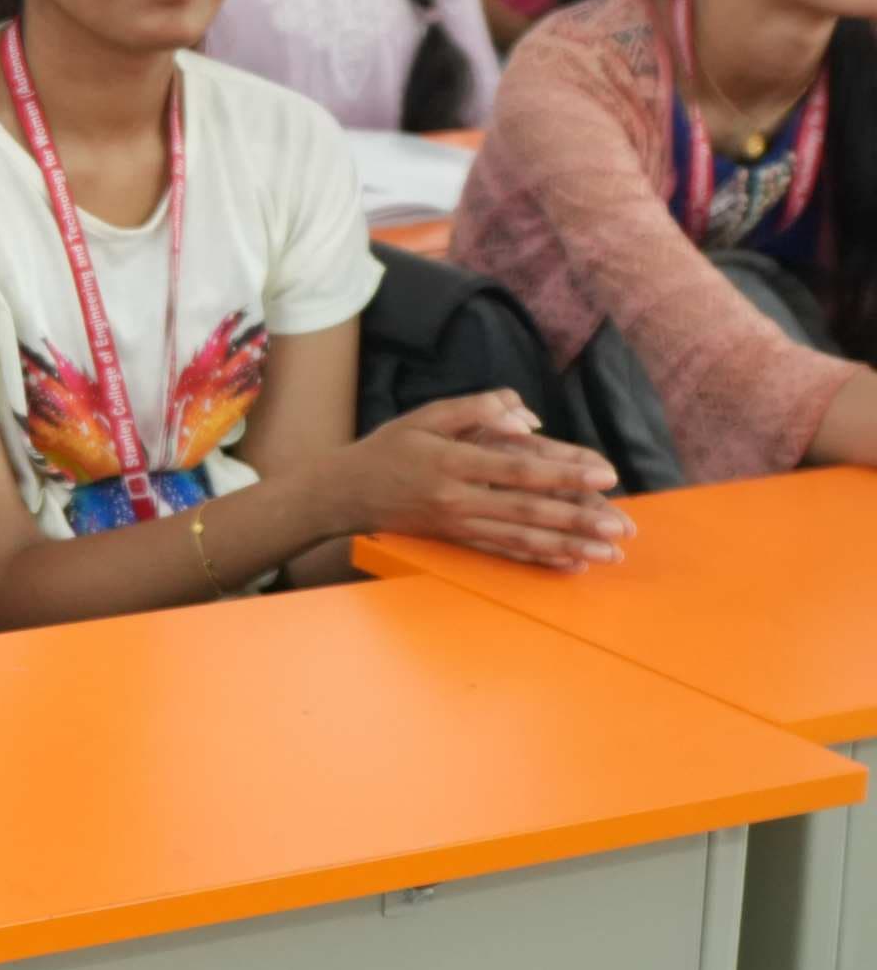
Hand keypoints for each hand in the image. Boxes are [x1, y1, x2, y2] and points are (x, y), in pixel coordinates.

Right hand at [328, 390, 631, 571]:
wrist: (347, 493)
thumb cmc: (390, 447)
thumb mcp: (425, 415)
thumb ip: (475, 407)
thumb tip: (526, 414)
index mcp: (451, 461)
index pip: (517, 468)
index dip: (563, 472)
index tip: (604, 474)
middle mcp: (457, 498)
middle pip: (527, 510)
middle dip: (578, 518)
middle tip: (621, 524)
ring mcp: (459, 525)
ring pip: (522, 538)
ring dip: (569, 546)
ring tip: (608, 551)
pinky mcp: (459, 542)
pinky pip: (506, 553)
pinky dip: (541, 560)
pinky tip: (572, 563)